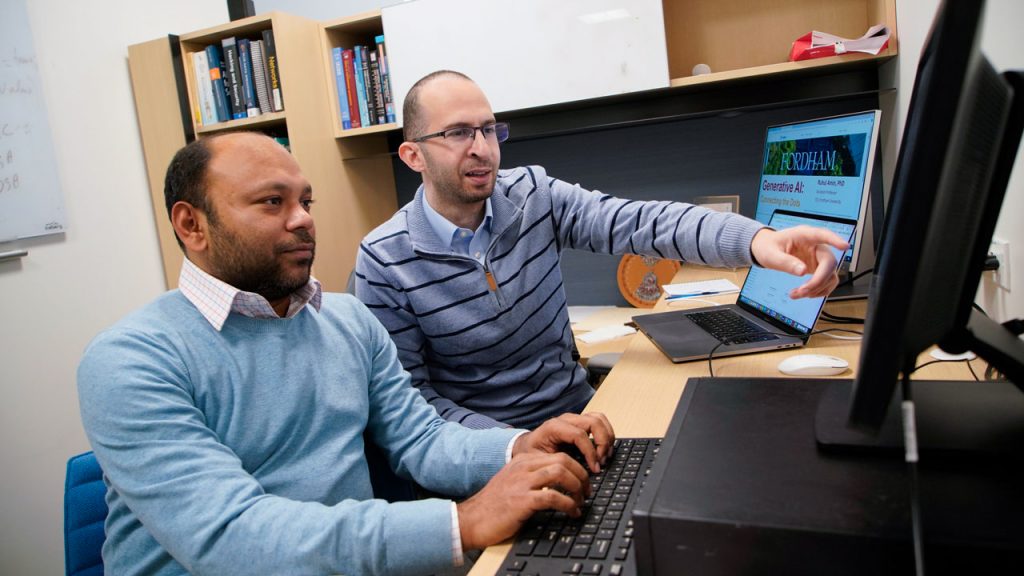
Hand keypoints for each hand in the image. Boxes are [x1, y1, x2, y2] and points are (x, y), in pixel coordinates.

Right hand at [457, 452, 589, 549]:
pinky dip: (569, 505)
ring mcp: (522, 482)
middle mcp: (523, 467)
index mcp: (522, 461)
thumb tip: (560, 484)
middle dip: (581, 476)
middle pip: (563, 460)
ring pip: (561, 473)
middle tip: (587, 492)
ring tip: (581, 502)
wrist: (471, 520)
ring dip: (577, 488)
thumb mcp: (513, 483)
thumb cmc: (494, 506)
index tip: (583, 482)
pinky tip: (572, 513)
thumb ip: (533, 478)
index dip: (577, 468)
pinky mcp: (522, 500)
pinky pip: (554, 497)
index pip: (558, 455)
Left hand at [512, 412, 614, 472]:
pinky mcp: (581, 423)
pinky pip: (599, 422)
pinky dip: (606, 435)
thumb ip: (554, 466)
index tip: (594, 469)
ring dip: (607, 438)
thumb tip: (573, 474)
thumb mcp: (537, 461)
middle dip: (602, 443)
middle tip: (601, 462)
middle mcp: (566, 419)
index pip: (580, 435)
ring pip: (599, 419)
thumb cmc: (532, 454)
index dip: (590, 452)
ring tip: (605, 457)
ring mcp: (575, 419)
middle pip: (594, 422)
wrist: (528, 446)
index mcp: (553, 427)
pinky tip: (604, 451)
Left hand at [749, 226, 848, 298]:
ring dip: (817, 288)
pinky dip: (819, 290)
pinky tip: (806, 293)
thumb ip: (785, 262)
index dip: (835, 240)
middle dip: (818, 281)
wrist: (766, 249)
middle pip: (829, 262)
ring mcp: (818, 257)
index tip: (844, 246)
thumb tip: (802, 271)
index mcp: (804, 235)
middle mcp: (816, 245)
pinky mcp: (818, 268)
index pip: (823, 235)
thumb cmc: (768, 247)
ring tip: (798, 294)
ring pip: (830, 275)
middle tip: (802, 291)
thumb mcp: (771, 254)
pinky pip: (827, 281)